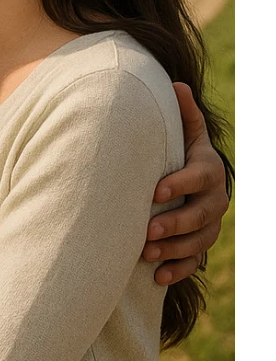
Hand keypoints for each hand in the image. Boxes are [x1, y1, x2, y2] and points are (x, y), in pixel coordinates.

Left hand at [143, 83, 231, 284]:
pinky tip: (157, 276)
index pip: (198, 178)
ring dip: (173, 250)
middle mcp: (214, 200)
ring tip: (146, 254)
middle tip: (146, 230)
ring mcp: (209, 225)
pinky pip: (194, 262)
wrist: (194, 180)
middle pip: (200, 215)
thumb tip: (176, 84)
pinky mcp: (200, 246)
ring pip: (198, 242)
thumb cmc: (181, 152)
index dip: (179, 185)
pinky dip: (178, 270)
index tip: (155, 191)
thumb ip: (183, 114)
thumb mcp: (186, 133)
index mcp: (208, 170)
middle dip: (174, 224)